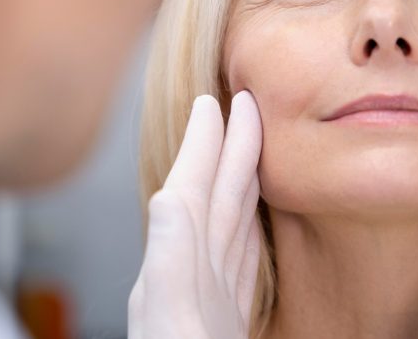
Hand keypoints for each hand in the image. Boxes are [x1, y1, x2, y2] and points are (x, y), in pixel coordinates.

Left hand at [129, 92, 262, 338]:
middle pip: (213, 199)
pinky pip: (239, 265)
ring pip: (227, 227)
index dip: (201, 145)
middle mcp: (188, 279)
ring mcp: (206, 299)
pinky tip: (251, 228)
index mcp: (174, 272)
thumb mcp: (171, 323)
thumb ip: (170, 263)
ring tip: (251, 152)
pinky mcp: (225, 322)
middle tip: (246, 103)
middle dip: (229, 150)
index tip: (211, 101)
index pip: (191, 192)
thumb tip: (167, 196)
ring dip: (238, 185)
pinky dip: (247, 237)